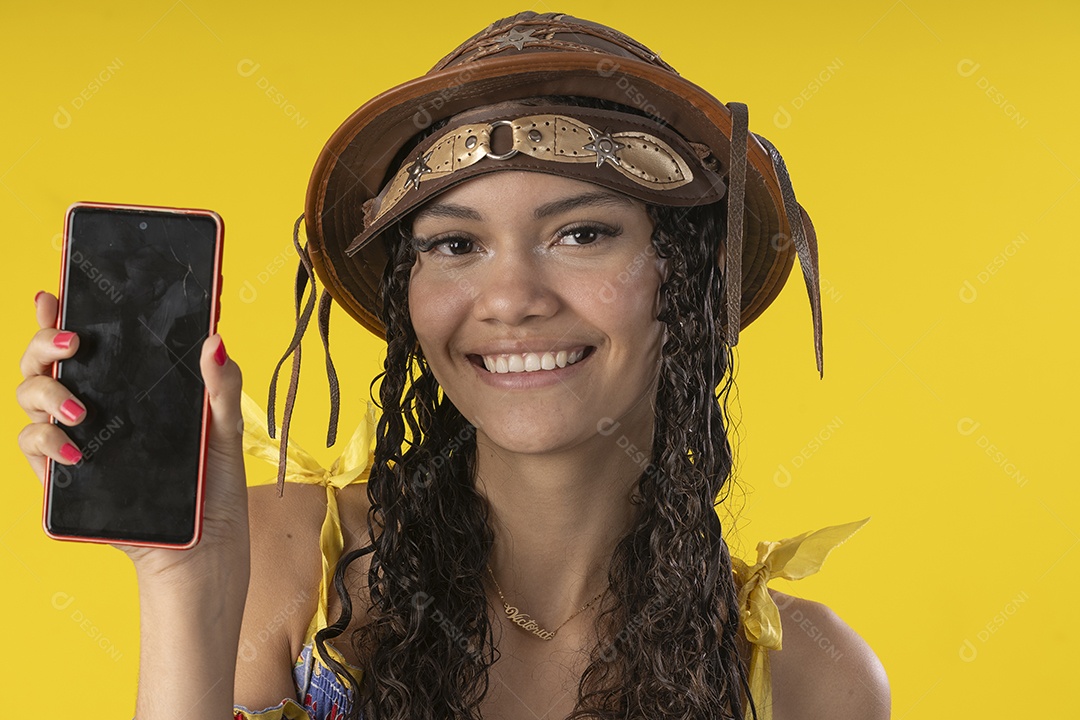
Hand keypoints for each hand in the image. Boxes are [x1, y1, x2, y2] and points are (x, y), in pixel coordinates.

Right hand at [17, 291, 249, 584]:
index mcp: (131, 387)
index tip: (54, 289)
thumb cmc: (213, 487)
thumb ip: (220, 386)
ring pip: (29, 397)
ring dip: (43, 391)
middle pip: (47, 361)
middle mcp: (97, 406)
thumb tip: (215, 338)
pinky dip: (44, 441)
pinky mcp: (66, 477)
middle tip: (72, 341)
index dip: (63, 313)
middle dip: (44, 340)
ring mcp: (76, 439)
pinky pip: (33, 448)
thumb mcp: (225, 430)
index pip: (90, 341)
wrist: (203, 550)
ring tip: (79, 407)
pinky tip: (72, 449)